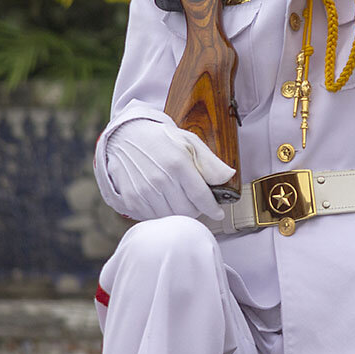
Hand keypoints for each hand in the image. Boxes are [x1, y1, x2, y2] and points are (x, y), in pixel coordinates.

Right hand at [102, 118, 235, 220]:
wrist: (125, 136)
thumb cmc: (160, 138)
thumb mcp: (189, 141)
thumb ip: (210, 162)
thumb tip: (229, 177)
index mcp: (178, 163)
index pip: (201, 197)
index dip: (212, 208)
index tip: (218, 213)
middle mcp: (161, 179)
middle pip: (188, 212)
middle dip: (196, 209)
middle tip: (195, 201)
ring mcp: (144, 191)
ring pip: (171, 217)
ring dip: (178, 211)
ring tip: (178, 198)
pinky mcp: (132, 199)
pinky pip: (153, 217)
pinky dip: (161, 212)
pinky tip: (162, 198)